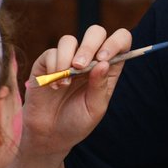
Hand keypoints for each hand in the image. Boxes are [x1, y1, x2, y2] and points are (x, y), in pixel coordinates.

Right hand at [21, 26, 132, 157]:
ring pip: (69, 40)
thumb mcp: (94, 108)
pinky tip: (54, 86)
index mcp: (107, 68)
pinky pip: (51, 53)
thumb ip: (100, 86)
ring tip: (65, 83)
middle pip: (95, 32)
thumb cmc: (77, 122)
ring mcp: (67, 59)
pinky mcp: (47, 63)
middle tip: (80, 67)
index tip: (103, 58)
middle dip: (89, 46)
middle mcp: (89, 59)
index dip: (116, 43)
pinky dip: (53, 68)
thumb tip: (104, 62)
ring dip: (67, 59)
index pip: (120, 42)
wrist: (49, 135)